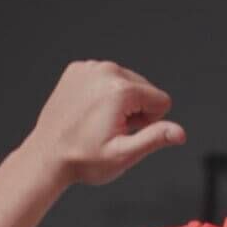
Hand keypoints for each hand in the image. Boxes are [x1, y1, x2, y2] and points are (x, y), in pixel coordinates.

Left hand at [23, 60, 186, 185]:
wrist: (47, 156)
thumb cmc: (82, 159)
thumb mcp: (124, 155)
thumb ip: (155, 138)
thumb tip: (180, 133)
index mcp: (120, 90)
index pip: (162, 100)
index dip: (150, 122)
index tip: (126, 132)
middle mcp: (105, 71)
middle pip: (145, 88)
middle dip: (135, 110)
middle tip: (110, 129)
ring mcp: (89, 68)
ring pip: (127, 82)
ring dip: (119, 102)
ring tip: (98, 121)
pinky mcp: (77, 70)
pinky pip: (106, 78)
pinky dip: (102, 94)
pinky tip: (88, 112)